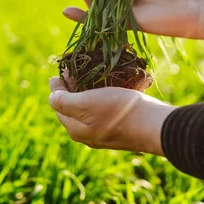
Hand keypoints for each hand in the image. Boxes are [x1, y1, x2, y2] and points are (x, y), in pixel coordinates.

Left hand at [48, 77, 175, 154]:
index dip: (57, 87)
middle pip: (73, 108)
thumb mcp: (84, 104)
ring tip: (88, 74)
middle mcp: (88, 134)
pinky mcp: (121, 126)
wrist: (153, 124)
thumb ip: (63, 102)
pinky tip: (107, 86)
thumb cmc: (117, 111)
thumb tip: (51, 97)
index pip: (58, 105)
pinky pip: (105, 109)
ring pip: (89, 108)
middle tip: (72, 70)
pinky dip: (102, 96)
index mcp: (75, 129)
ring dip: (86, 91)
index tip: (59, 71)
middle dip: (70, 89)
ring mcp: (105, 132)